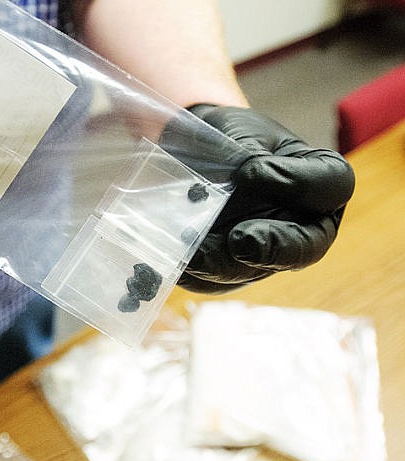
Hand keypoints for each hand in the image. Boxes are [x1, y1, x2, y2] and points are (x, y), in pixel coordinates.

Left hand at [179, 105, 354, 292]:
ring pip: (252, 271)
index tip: (250, 171)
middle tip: (241, 240)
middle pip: (305, 249)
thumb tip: (240, 180)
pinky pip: (211, 280)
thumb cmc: (232, 138)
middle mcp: (303, 225)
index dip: (295, 182)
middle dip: (274, 248)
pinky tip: (176, 257)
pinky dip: (192, 270)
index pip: (331, 186)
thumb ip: (248, 151)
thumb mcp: (244, 132)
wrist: (197, 153)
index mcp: (321, 182)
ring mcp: (265, 255)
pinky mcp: (225, 272)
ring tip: (194, 252)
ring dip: (220, 264)